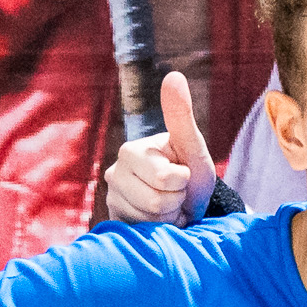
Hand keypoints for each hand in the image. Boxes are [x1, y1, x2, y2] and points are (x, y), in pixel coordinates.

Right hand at [100, 67, 217, 223]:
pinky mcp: (116, 221)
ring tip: (170, 205)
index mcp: (131, 151)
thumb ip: (180, 115)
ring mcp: (113, 199)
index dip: (184, 181)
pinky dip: (160, 229)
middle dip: (176, 201)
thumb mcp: (192, 145)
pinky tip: (160, 220)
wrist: (190, 204)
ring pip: (150, 219)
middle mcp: (114, 173)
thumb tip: (173, 74)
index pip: (165, 179)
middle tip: (177, 192)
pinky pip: (143, 232)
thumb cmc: (192, 170)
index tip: (182, 175)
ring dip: (169, 216)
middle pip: (156, 201)